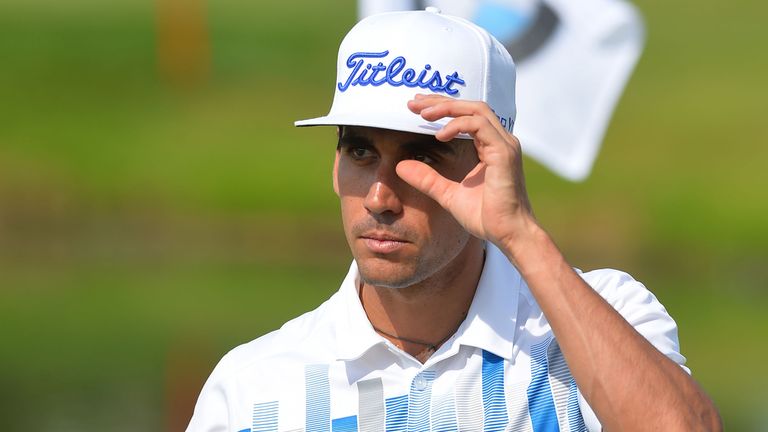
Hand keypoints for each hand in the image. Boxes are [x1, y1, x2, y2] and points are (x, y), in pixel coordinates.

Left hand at [397, 94, 535, 252]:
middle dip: (441, 101)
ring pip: (476, 110)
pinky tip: (439, 135)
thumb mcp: (447, 194)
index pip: (466, 115)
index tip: (417, 107)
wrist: (508, 234)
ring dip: (448, 108)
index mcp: (491, 146)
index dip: (442, 107)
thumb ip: (427, 178)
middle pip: (470, 106)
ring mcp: (504, 145)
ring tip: (423, 114)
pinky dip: (458, 126)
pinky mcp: (504, 153)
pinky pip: (479, 126)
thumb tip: (400, 166)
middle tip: (414, 103)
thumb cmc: (486, 217)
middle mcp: (500, 140)